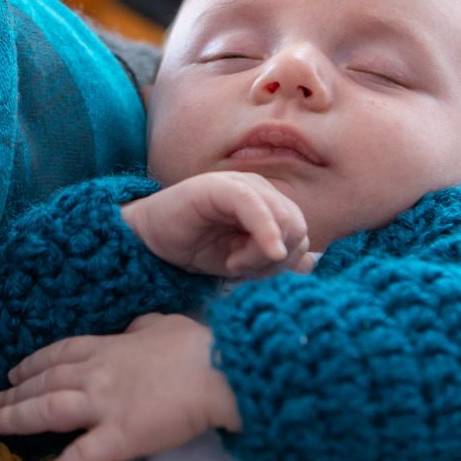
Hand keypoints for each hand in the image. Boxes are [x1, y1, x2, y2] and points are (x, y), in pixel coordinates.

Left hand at [0, 313, 240, 460]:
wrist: (219, 371)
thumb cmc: (201, 346)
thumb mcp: (165, 324)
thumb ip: (143, 328)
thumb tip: (135, 329)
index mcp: (109, 347)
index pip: (60, 353)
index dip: (33, 363)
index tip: (14, 371)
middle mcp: (96, 374)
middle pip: (45, 381)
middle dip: (14, 392)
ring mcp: (103, 406)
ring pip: (46, 411)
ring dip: (13, 418)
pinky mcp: (117, 438)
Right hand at [120, 172, 313, 278]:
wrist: (150, 240)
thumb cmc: (195, 248)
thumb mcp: (243, 262)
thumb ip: (274, 261)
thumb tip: (311, 264)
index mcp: (270, 206)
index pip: (301, 234)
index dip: (285, 262)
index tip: (253, 275)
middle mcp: (261, 191)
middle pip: (298, 227)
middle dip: (275, 260)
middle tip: (241, 270)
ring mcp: (243, 185)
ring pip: (282, 219)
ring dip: (260, 254)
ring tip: (232, 263)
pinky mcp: (222, 187)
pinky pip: (255, 207)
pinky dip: (263, 233)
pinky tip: (245, 258)